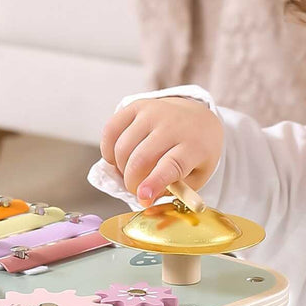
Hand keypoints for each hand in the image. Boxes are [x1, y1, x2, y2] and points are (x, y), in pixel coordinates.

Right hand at [100, 97, 223, 203]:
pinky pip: (111, 130)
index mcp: (193, 145)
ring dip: (120, 169)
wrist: (197, 116)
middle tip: (136, 190)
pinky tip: (117, 158)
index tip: (142, 196)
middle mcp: (173, 125)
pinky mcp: (136, 106)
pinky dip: (108, 150)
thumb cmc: (194, 152)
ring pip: (123, 147)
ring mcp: (153, 112)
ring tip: (130, 173)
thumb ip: (172, 191)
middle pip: (141, 159)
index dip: (154, 182)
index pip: (172, 165)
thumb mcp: (196, 176)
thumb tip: (144, 199)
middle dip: (132, 182)